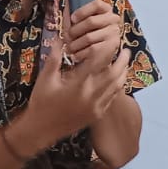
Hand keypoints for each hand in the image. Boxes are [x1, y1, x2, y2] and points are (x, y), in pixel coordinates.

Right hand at [18, 45, 132, 150]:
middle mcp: (90, 95)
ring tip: (124, 63)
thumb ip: (54, 58)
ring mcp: (96, 106)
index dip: (108, 49)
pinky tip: (118, 79)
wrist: (41, 130)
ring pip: (117, 86)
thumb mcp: (45, 79)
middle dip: (122, 61)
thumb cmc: (41, 102)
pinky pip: (113, 97)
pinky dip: (117, 86)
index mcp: (78, 84)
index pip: (98, 62)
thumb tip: (59, 39)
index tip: (114, 40)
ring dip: (123, 73)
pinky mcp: (98, 114)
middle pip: (114, 74)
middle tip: (126, 50)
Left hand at [68, 0, 122, 66]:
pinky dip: (80, 53)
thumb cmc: (80, 34)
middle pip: (91, 21)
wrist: (90, 56)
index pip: (97, 4)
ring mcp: (114, 33)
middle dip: (74, 32)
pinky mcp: (112, 47)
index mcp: (105, 9)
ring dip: (75, 45)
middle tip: (68, 38)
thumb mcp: (73, 17)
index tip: (72, 19)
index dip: (82, 11)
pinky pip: (91, 48)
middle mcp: (113, 20)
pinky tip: (77, 55)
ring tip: (71, 48)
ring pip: (89, 37)